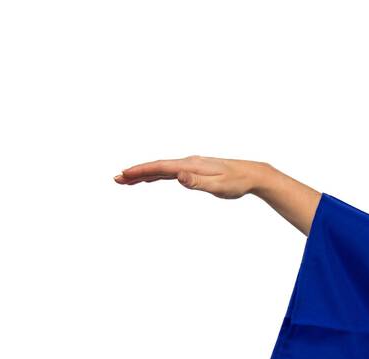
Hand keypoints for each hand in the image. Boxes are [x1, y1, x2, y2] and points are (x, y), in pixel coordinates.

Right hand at [113, 156, 268, 198]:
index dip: (141, 171)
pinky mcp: (194, 170)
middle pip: (157, 167)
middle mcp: (188, 162)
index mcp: (191, 166)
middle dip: (136, 173)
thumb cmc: (236, 182)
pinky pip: (170, 172)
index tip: (124, 176)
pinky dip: (156, 175)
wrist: (252, 174)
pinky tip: (149, 179)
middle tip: (116, 179)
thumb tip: (178, 176)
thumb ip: (197, 182)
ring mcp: (190, 165)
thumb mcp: (218, 186)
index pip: (161, 168)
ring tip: (126, 181)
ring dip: (143, 174)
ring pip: (161, 169)